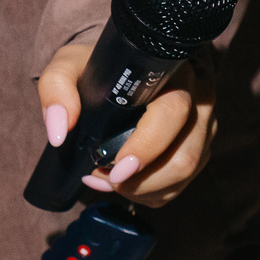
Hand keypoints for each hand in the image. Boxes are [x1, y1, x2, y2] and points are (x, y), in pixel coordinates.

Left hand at [37, 43, 217, 207]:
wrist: (120, 71)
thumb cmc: (98, 68)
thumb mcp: (69, 66)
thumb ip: (56, 89)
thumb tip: (58, 133)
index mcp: (174, 76)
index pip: (173, 114)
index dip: (147, 147)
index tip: (114, 168)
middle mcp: (198, 102)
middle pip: (185, 157)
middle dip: (140, 180)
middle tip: (99, 177)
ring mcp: (203, 129)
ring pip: (184, 175)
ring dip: (141, 189)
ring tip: (103, 178)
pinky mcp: (198, 150)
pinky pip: (179, 185)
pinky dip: (148, 193)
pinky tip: (121, 182)